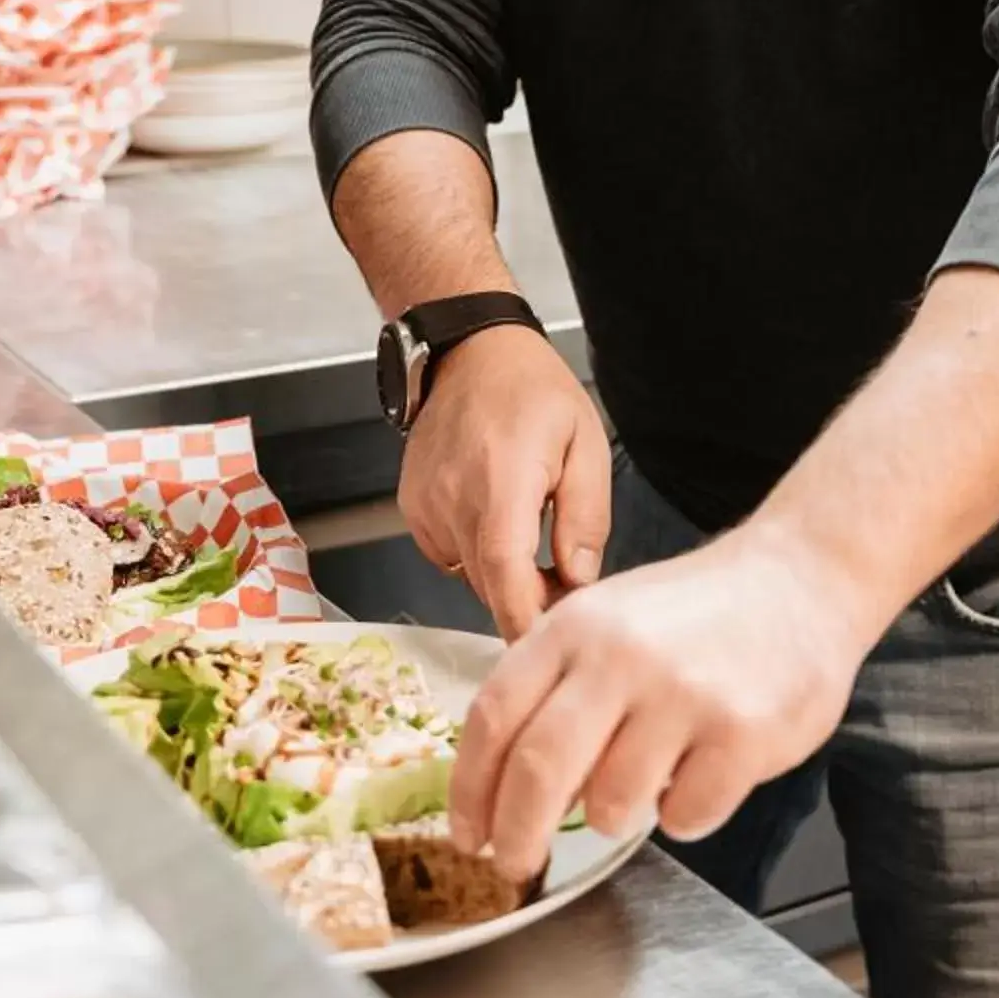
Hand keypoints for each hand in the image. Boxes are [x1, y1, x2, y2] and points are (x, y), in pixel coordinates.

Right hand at [400, 328, 609, 641]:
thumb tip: (579, 579)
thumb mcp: (585, 444)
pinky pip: (450, 556)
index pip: (506, 577)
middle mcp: (454, 499)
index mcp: (502, 481)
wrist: (469, 352)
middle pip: (492, 588)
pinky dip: (477, 553)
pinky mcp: (413, 509)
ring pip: (471, 577)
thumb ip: (585, 518)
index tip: (552, 645)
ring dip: (505, 575)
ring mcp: (426, 506)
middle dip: (531, 600)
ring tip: (534, 533)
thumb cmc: (532, 389)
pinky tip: (496, 515)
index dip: (527, 623)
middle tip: (568, 577)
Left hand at [451, 524, 863, 884]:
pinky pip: (684, 816)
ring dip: (617, 815)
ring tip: (645, 778)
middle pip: (537, 771)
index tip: (467, 834)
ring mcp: (683, 694)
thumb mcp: (608, 619)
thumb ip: (556, 685)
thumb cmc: (697, 612)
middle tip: (517, 862)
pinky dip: (686, 813)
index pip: (494, 717)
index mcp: (575, 625)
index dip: (469, 791)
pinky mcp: (741, 733)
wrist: (802, 578)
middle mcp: (621, 655)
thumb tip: (502, 784)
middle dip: (518, 835)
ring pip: (611, 806)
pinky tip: (703, 772)